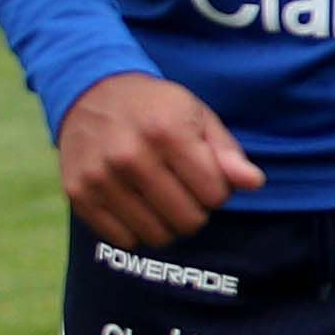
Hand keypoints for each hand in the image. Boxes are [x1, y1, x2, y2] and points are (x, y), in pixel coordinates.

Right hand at [56, 71, 261, 244]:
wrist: (91, 94)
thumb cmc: (156, 108)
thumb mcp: (198, 116)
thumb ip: (227, 153)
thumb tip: (255, 183)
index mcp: (167, 132)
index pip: (215, 195)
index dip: (217, 189)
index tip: (204, 174)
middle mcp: (130, 156)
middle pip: (188, 220)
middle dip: (195, 209)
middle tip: (183, 187)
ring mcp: (100, 178)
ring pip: (158, 235)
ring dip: (167, 222)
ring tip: (160, 195)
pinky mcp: (78, 195)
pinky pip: (124, 240)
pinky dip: (137, 229)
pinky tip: (136, 203)